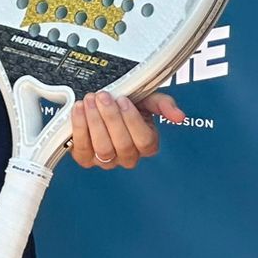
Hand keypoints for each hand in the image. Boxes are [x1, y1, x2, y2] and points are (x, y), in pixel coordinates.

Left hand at [69, 90, 183, 170]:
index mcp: (146, 144)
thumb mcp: (146, 99)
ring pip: (103, 148)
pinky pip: (82, 149)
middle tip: (103, 97)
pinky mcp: (85, 158)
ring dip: (94, 121)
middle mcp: (127, 156)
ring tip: (90, 101)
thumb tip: (179, 116)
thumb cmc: (124, 104)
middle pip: (123, 145)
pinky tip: (80, 110)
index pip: (145, 141)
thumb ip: (163, 104)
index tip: (123, 100)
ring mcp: (106, 160)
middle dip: (111, 117)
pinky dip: (79, 127)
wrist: (100, 104)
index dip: (133, 121)